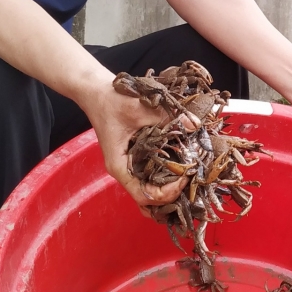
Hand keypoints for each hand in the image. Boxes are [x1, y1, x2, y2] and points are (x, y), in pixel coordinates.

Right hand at [79, 74, 187, 213]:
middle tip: (191, 179)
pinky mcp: (136, 157)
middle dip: (171, 196)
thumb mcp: (140, 107)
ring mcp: (130, 165)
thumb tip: (195, 124)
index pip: (144, 195)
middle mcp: (125, 171)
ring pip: (149, 192)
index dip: (167, 193)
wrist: (96, 91)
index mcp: (120, 166)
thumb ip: (168, 116)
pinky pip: (151, 177)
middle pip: (148, 200)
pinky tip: (182, 167)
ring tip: (188, 178)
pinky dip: (166, 178)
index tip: (186, 176)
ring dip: (168, 191)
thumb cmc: (112, 100)